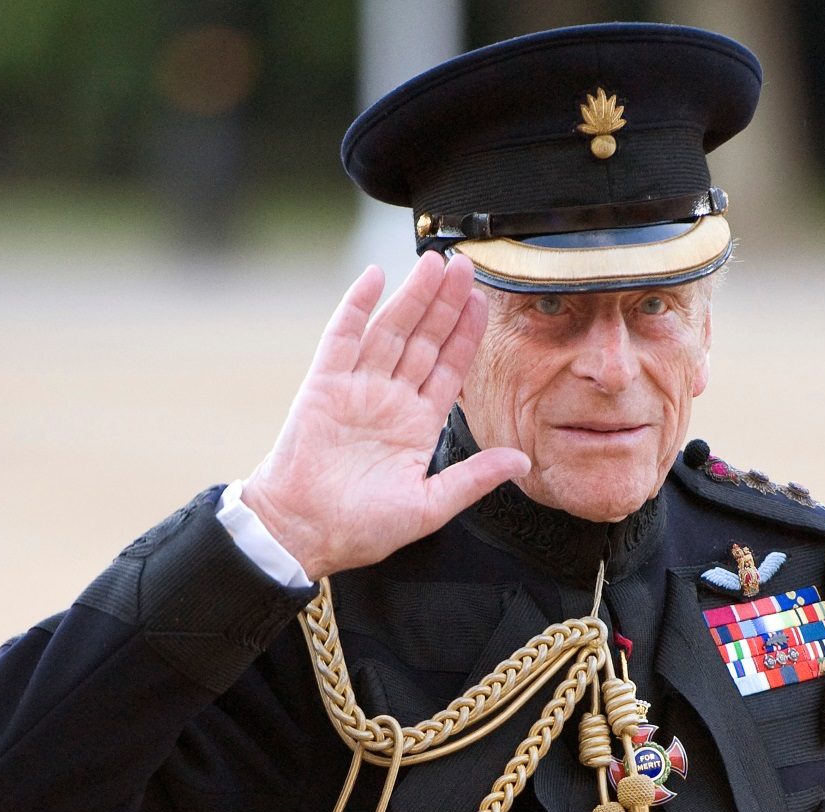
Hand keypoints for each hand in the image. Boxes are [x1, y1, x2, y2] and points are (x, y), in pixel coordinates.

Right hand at [241, 252, 529, 579]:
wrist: (302, 533)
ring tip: (434, 264)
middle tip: (465, 266)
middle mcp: (390, 399)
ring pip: (391, 331)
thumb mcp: (429, 506)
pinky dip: (357, 306)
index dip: (466, 335)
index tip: (484, 303)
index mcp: (417, 425)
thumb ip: (473, 478)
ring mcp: (357, 388)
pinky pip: (342, 337)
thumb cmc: (361, 527)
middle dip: (446, 304)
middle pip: (424, 340)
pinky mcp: (323, 384)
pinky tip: (375, 277)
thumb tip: (522, 461)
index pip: (449, 369)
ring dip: (412, 297)